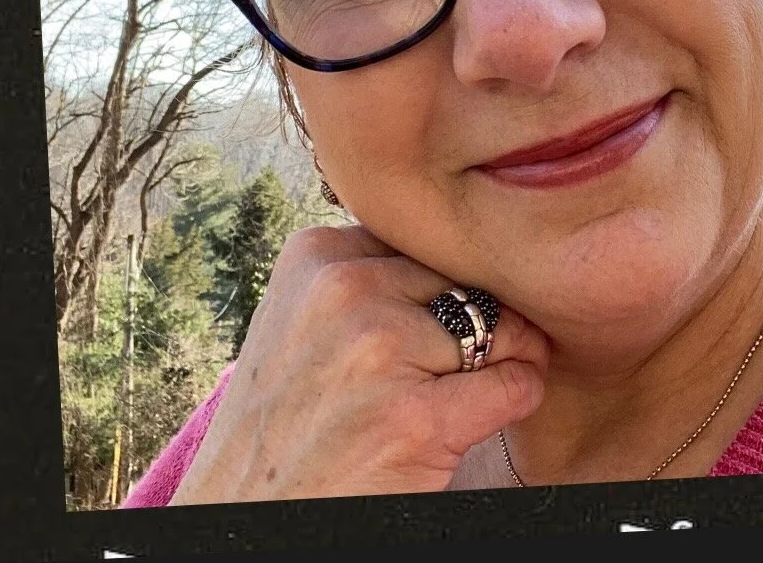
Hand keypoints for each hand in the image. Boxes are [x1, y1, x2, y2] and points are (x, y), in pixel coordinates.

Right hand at [169, 223, 547, 502]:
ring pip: (501, 330)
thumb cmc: (286, 420)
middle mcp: (345, 292)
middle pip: (469, 281)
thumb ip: (370, 274)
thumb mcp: (304, 320)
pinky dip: (514, 401)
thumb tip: (468, 247)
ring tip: (449, 400)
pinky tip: (472, 424)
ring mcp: (380, 353)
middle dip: (476, 326)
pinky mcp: (416, 419)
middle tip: (440, 375)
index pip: (428, 243)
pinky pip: (515, 385)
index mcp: (316, 256)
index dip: (440, 291)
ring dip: (499, 365)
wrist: (248, 518)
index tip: (422, 331)